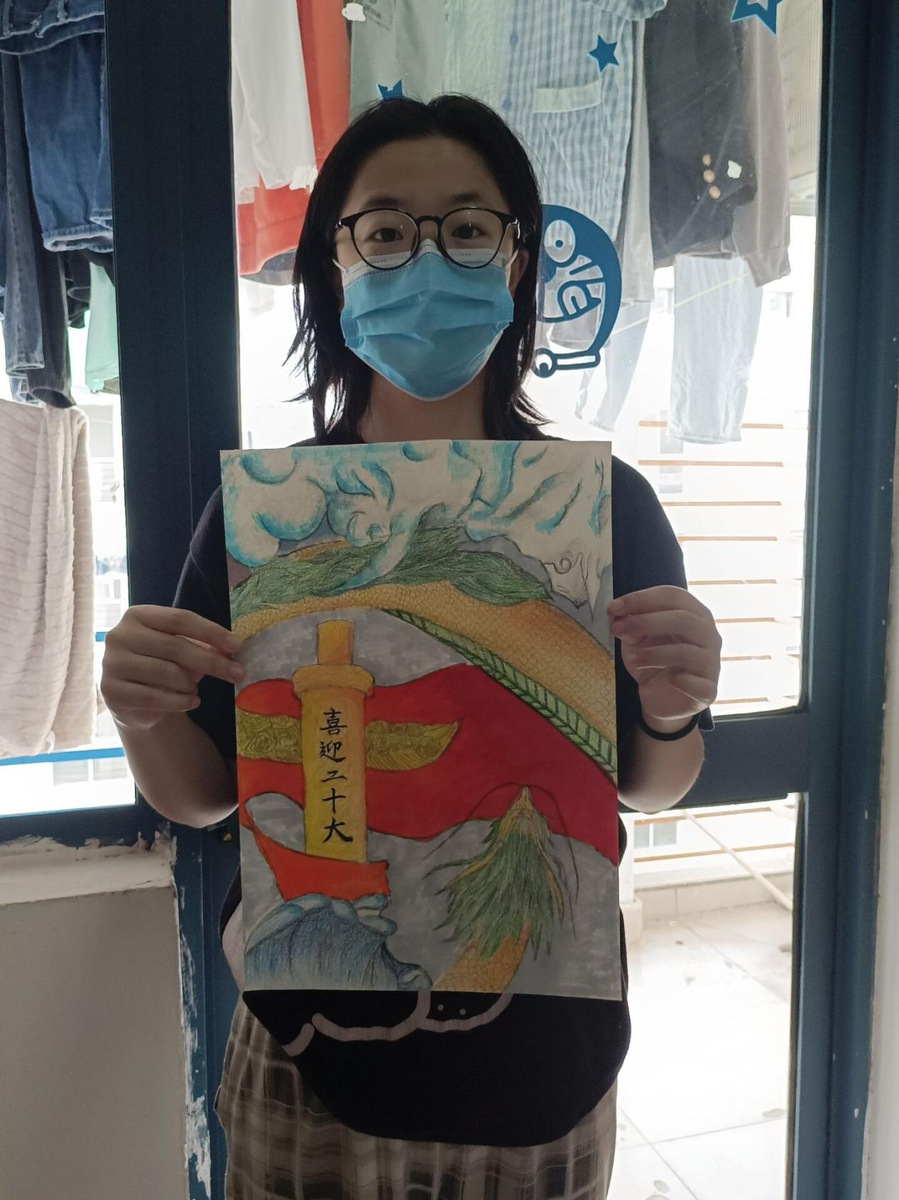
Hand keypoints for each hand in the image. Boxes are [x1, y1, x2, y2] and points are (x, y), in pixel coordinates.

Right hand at [101, 606, 243, 730]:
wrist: (134, 701)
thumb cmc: (162, 665)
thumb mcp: (181, 649)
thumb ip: (201, 646)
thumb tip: (229, 652)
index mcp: (138, 615)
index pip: (180, 619)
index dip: (210, 632)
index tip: (237, 645)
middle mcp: (120, 635)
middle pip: (176, 646)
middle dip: (212, 662)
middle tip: (238, 673)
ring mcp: (112, 663)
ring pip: (167, 673)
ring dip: (191, 683)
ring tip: (195, 688)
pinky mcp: (111, 691)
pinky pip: (156, 697)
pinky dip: (181, 701)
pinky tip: (193, 701)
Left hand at [608, 586, 720, 728]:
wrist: (661, 699)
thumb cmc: (652, 662)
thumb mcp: (635, 640)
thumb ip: (629, 625)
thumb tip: (617, 614)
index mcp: (694, 614)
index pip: (673, 596)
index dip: (642, 599)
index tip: (613, 608)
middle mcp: (709, 634)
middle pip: (683, 619)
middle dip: (646, 622)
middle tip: (618, 629)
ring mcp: (711, 662)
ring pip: (686, 652)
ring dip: (654, 654)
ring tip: (634, 660)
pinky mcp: (709, 690)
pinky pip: (698, 684)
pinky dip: (680, 681)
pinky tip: (668, 680)